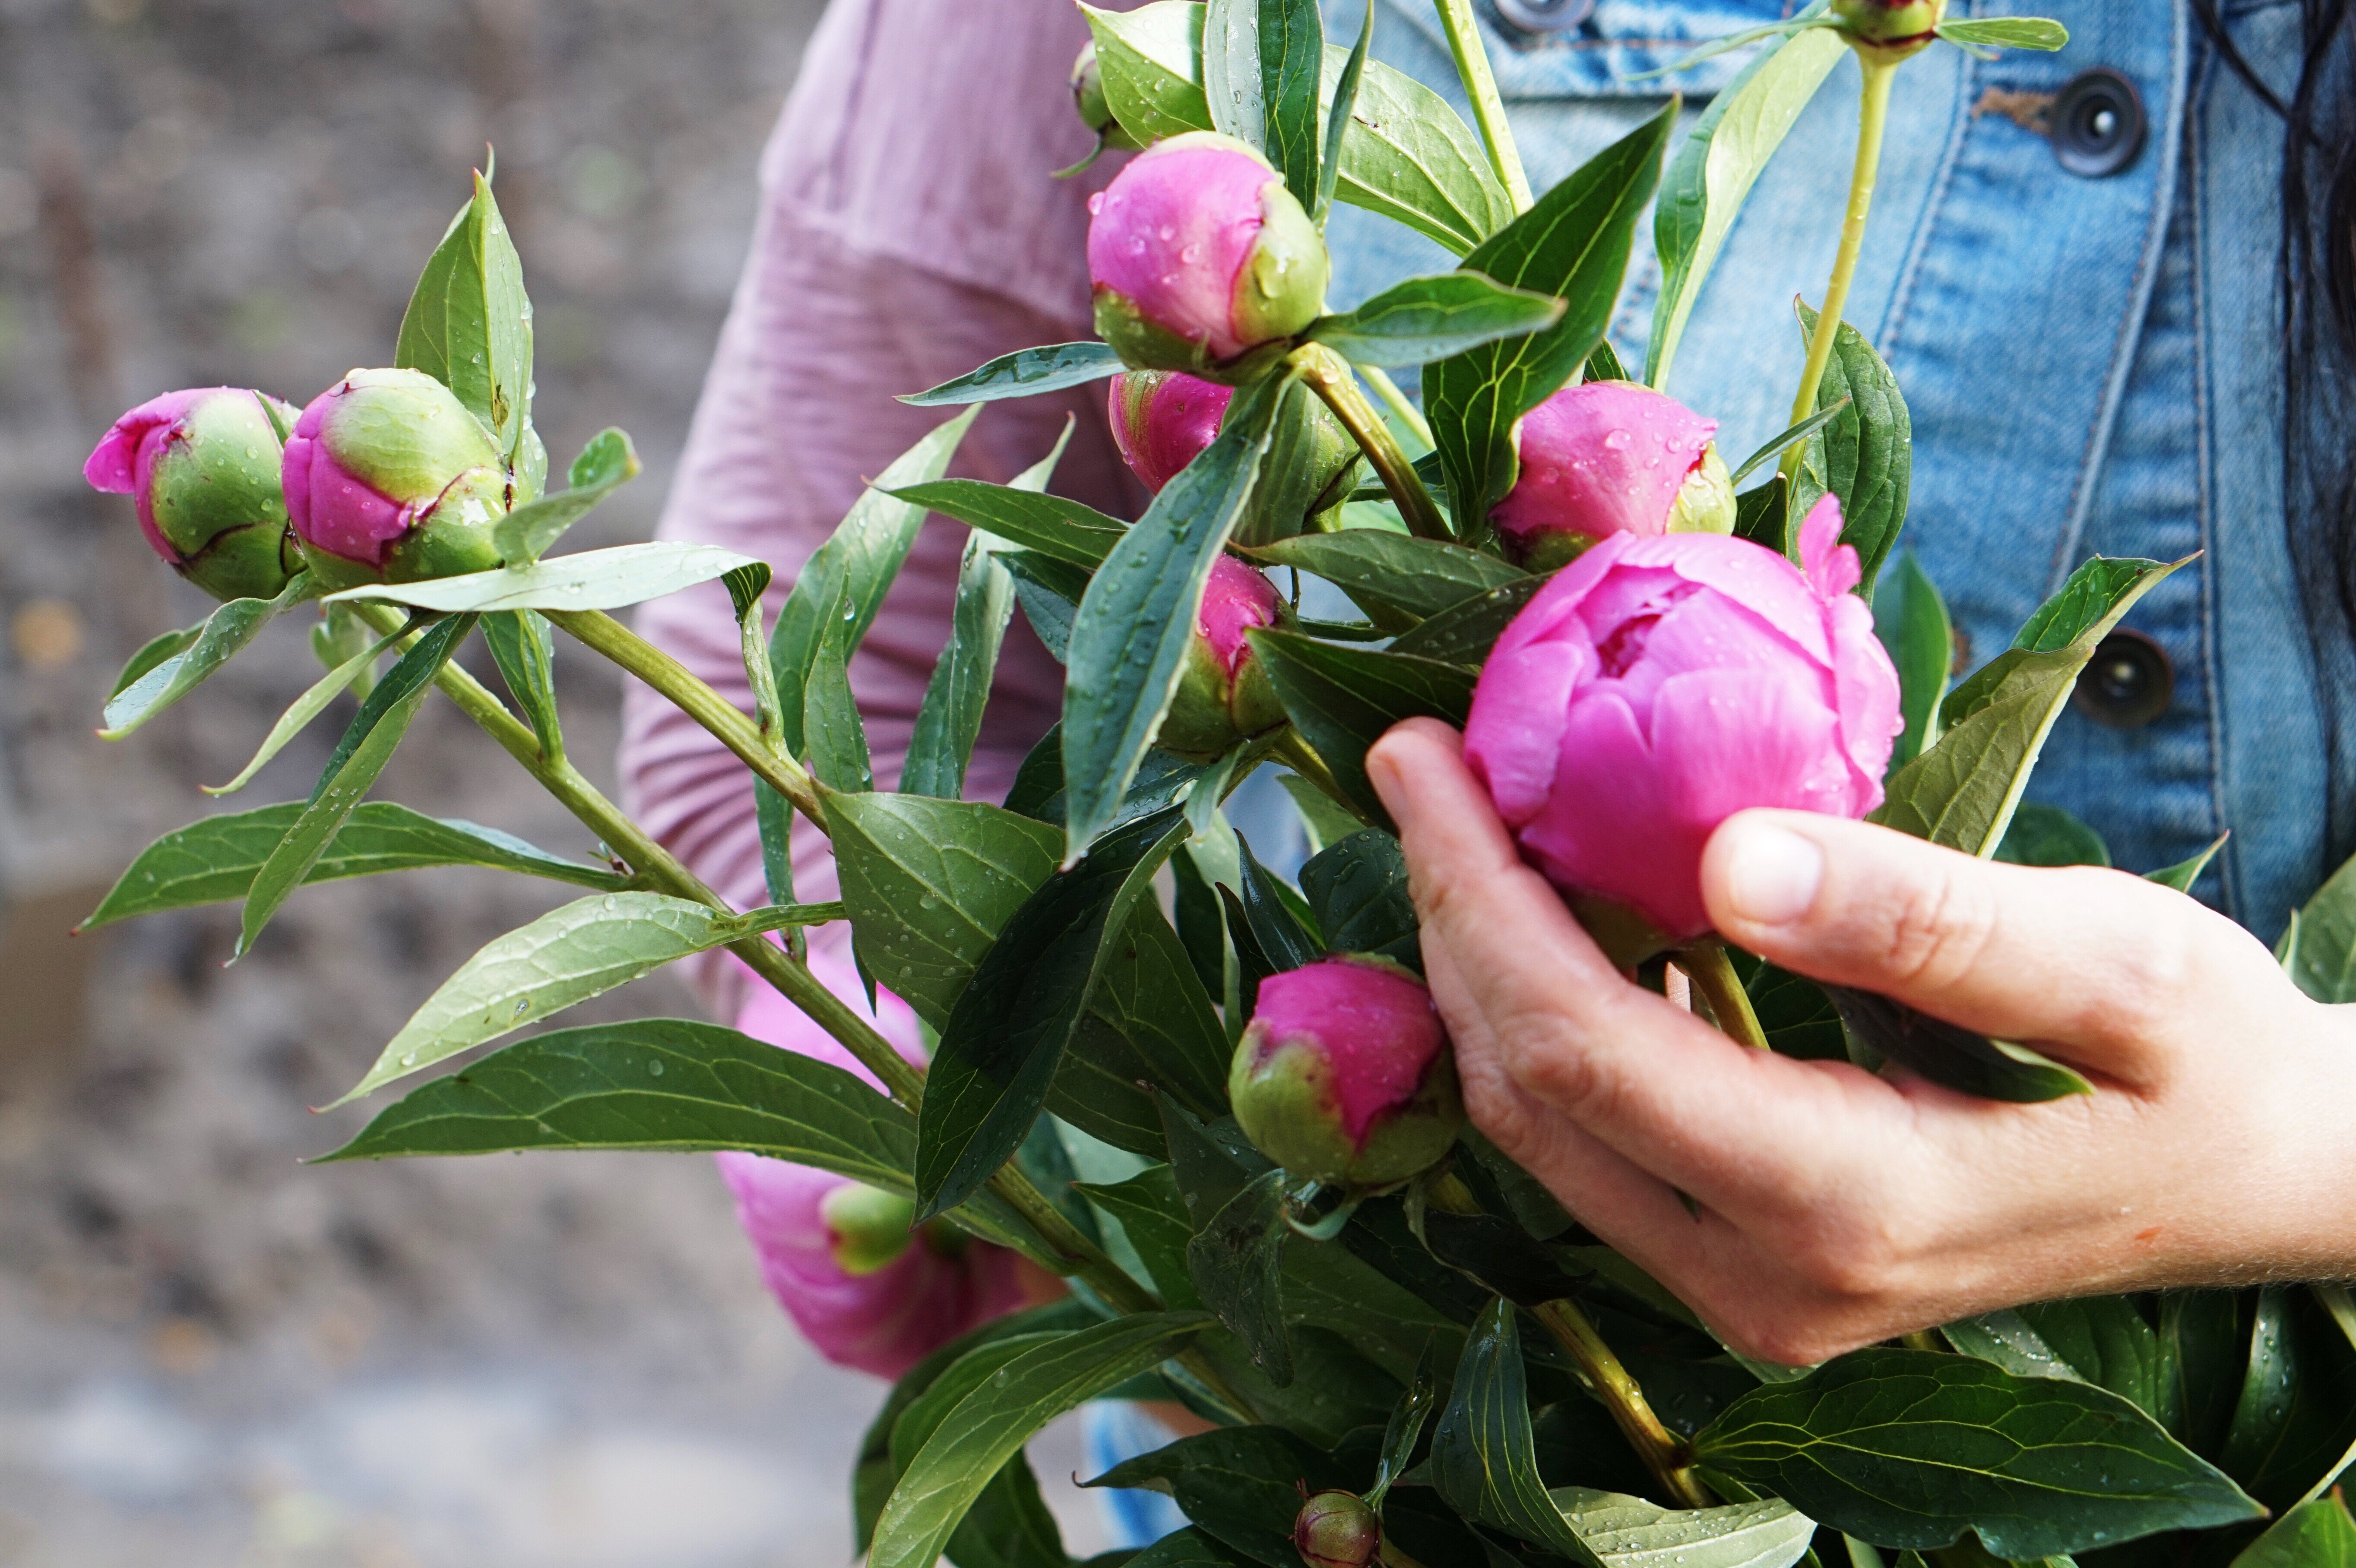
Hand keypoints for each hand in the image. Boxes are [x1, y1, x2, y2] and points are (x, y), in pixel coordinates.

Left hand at [1366, 718, 2355, 1363]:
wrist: (2260, 1182)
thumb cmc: (2206, 1063)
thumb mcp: (2115, 968)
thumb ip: (1923, 921)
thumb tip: (1726, 856)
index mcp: (1847, 1209)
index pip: (1580, 1046)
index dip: (1475, 893)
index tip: (1419, 754)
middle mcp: (1766, 1283)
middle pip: (1530, 1093)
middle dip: (1452, 917)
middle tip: (1421, 762)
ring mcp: (1750, 1294)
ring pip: (1541, 1131)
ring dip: (1484, 969)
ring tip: (1467, 820)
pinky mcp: (1748, 1269)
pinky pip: (1594, 1145)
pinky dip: (1548, 1020)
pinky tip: (1554, 913)